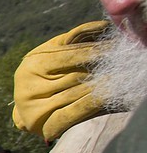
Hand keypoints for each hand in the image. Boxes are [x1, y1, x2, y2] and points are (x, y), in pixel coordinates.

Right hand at [12, 21, 110, 141]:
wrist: (27, 108)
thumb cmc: (45, 74)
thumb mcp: (54, 52)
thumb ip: (73, 39)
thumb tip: (102, 27)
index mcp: (32, 64)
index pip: (70, 55)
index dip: (97, 50)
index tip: (118, 46)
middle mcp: (29, 87)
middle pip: (76, 75)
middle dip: (103, 68)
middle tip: (125, 62)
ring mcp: (34, 108)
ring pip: (78, 94)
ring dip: (104, 86)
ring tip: (122, 77)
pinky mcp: (42, 125)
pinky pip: (73, 113)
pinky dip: (93, 104)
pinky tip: (110, 96)